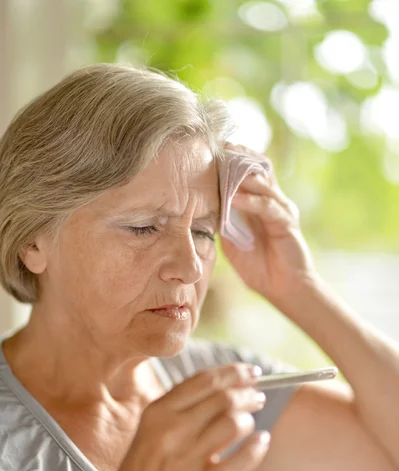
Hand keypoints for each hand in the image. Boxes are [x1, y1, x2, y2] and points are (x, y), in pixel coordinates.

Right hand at [112, 364, 268, 470]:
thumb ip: (182, 408)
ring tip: (251, 420)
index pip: (204, 380)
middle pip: (223, 399)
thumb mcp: (151, 429)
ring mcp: (188, 458)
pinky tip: (262, 440)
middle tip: (257, 396)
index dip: (234, 372)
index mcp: (159, 412)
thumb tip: (226, 386)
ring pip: (233, 424)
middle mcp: (173, 430)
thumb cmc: (145, 467)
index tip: (251, 372)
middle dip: (247, 393)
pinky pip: (239, 461)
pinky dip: (256, 448)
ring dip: (249, 418)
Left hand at [221, 144, 316, 303]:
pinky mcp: (287, 222)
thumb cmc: (259, 267)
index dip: (233, 160)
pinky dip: (250, 201)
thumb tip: (203, 210)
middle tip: (220, 146)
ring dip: (242, 174)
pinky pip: (266, 207)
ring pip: (263, 183)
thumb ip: (223, 224)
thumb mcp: (233, 242)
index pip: (248, 173)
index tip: (212, 149)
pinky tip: (233, 198)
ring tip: (224, 164)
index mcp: (260, 204)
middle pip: (258, 169)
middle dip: (239, 157)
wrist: (284, 288)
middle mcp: (273, 201)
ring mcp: (281, 210)